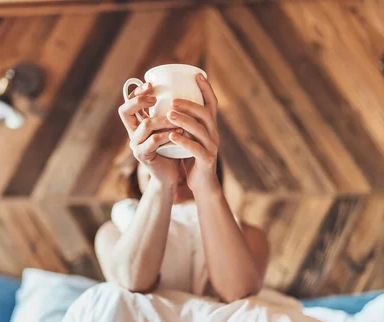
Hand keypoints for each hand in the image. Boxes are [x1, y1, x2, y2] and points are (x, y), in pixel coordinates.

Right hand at [118, 82, 182, 187]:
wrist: (172, 175)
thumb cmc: (173, 149)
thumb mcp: (169, 128)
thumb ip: (169, 113)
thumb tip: (183, 88)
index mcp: (137, 124)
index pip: (128, 103)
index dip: (136, 92)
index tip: (150, 84)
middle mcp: (133, 133)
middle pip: (125, 111)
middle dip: (139, 101)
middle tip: (155, 98)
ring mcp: (136, 145)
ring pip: (146, 125)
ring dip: (164, 119)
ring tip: (179, 117)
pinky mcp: (143, 156)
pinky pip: (154, 140)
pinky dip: (168, 134)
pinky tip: (181, 132)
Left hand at [167, 74, 219, 192]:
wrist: (202, 184)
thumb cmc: (192, 158)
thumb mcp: (190, 137)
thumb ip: (185, 123)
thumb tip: (169, 103)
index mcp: (210, 127)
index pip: (212, 104)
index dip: (207, 89)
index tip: (198, 75)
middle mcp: (214, 134)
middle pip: (206, 114)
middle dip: (190, 105)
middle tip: (172, 100)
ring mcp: (212, 147)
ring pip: (201, 130)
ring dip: (185, 120)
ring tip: (169, 115)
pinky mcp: (206, 161)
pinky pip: (195, 149)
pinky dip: (184, 141)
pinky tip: (172, 136)